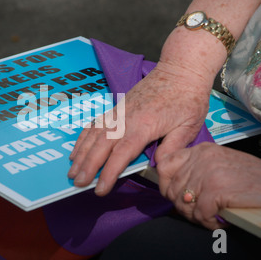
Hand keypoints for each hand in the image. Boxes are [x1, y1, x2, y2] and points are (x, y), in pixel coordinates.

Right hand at [67, 61, 212, 195]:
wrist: (180, 71)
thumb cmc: (188, 99)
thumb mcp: (189, 126)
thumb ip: (172, 148)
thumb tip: (158, 167)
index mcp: (144, 125)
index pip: (122, 153)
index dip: (109, 172)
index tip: (100, 189)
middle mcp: (126, 118)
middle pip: (101, 144)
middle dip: (87, 166)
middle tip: (76, 182)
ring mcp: (118, 112)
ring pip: (94, 134)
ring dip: (81, 153)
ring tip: (71, 169)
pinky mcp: (117, 108)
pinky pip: (95, 123)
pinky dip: (83, 137)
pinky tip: (77, 149)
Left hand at [157, 142, 260, 229]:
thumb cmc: (251, 177)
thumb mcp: (218, 163)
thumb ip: (195, 169)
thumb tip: (172, 187)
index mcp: (200, 150)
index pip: (164, 164)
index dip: (164, 184)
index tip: (172, 194)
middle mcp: (201, 159)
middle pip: (171, 188)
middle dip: (181, 206)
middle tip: (197, 212)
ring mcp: (207, 173)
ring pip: (183, 204)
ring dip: (195, 216)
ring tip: (209, 217)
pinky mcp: (215, 190)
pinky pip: (199, 214)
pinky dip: (208, 222)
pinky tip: (219, 220)